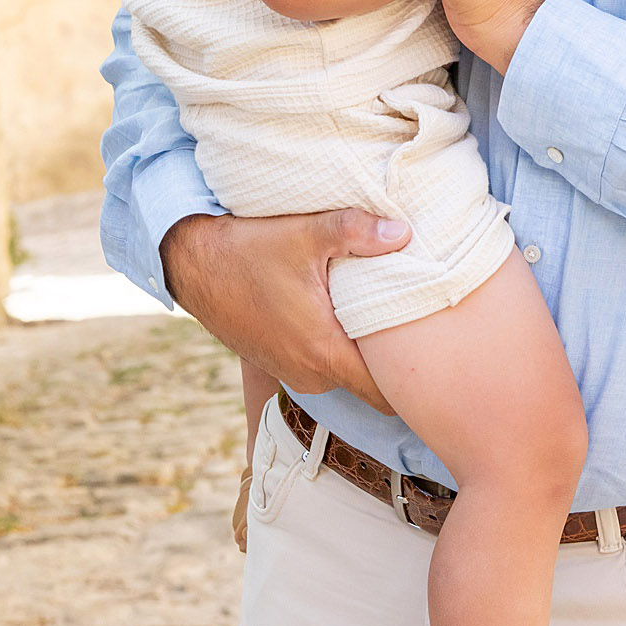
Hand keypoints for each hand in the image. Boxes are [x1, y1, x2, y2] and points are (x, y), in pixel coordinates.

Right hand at [160, 211, 407, 411]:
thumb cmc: (246, 250)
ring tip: (374, 315)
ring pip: (345, 374)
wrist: (191, 262)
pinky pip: (321, 365)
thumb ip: (356, 232)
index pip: (387, 393)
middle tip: (414, 327)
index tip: (434, 356)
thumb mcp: (303, 234)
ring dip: (358, 352)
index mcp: (324, 352)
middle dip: (390, 364)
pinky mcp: (278, 362)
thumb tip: (405, 232)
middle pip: (370, 385)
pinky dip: (334, 348)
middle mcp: (311, 373)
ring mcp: (292, 371)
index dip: (413, 380)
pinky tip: (336, 314)